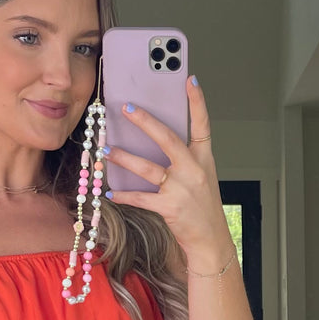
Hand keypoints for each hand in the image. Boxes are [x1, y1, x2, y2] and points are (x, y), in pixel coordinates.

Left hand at [104, 75, 232, 259]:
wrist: (211, 239)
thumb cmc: (202, 205)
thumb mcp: (200, 176)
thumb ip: (182, 158)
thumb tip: (152, 140)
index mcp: (203, 158)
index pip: (202, 124)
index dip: (197, 101)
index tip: (189, 80)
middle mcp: (194, 170)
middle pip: (167, 139)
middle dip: (145, 122)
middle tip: (127, 108)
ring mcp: (182, 189)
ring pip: (147, 168)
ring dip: (124, 158)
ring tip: (107, 149)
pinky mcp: (170, 207)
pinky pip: (141, 198)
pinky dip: (124, 195)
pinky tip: (111, 193)